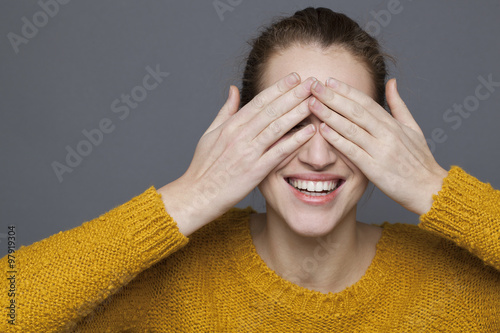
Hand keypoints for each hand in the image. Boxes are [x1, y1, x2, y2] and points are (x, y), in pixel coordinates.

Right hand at [159, 74, 317, 235]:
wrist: (196, 194)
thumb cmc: (203, 167)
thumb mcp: (210, 134)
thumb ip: (226, 111)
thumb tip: (234, 89)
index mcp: (230, 126)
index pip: (259, 101)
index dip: (278, 88)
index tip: (294, 77)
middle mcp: (240, 135)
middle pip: (271, 110)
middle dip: (293, 94)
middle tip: (312, 82)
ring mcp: (248, 153)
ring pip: (277, 127)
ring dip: (297, 113)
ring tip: (314, 101)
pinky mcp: (255, 171)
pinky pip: (278, 153)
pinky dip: (294, 141)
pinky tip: (309, 132)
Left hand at [309, 78, 447, 215]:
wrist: (430, 189)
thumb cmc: (420, 160)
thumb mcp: (413, 128)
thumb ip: (398, 105)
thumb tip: (391, 82)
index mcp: (393, 124)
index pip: (366, 102)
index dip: (346, 90)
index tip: (329, 80)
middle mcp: (387, 134)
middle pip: (355, 111)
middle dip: (333, 97)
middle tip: (314, 85)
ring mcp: (381, 150)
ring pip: (351, 128)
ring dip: (329, 115)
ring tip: (312, 104)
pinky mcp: (375, 168)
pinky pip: (352, 151)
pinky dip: (337, 139)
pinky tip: (322, 130)